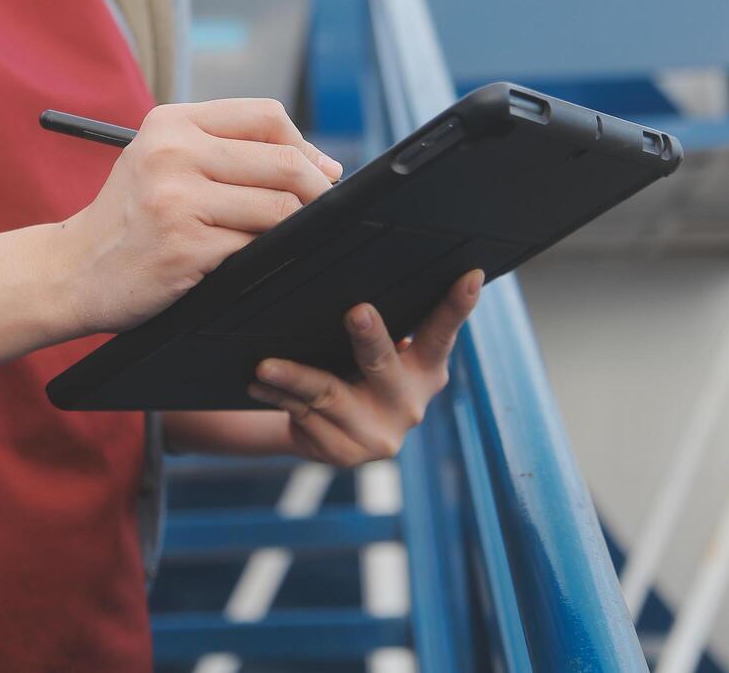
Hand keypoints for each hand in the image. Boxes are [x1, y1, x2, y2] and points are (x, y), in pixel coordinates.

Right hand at [60, 99, 341, 335]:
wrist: (71, 270)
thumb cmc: (128, 219)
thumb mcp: (160, 162)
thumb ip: (223, 150)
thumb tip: (317, 164)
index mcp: (170, 123)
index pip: (266, 116)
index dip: (305, 146)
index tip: (320, 172)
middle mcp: (173, 153)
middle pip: (282, 162)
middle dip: (317, 190)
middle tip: (323, 210)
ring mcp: (178, 200)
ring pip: (279, 208)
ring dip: (294, 228)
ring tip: (284, 237)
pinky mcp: (185, 247)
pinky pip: (256, 247)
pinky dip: (266, 255)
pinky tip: (253, 260)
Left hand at [246, 269, 483, 466]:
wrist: (332, 436)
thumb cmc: (358, 374)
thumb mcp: (381, 355)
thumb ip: (384, 328)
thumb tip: (351, 275)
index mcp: (426, 368)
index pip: (443, 332)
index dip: (458, 305)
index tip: (470, 275)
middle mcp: (409, 402)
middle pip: (382, 364)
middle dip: (369, 338)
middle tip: (357, 312)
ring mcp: (378, 434)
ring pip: (328, 394)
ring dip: (294, 377)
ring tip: (266, 366)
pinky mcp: (343, 453)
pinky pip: (303, 416)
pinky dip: (278, 396)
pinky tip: (258, 383)